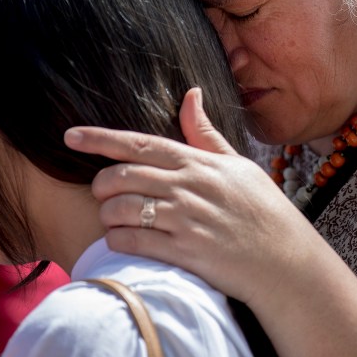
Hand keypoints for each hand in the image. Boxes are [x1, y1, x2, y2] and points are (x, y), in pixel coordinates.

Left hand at [63, 88, 314, 303]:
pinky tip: (120, 241)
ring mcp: (187, 220)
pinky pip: (135, 242)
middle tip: (99, 191)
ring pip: (123, 209)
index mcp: (198, 162)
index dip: (100, 138)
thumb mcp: (237, 164)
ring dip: (107, 215)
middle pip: (123, 176)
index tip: (70, 135)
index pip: (140, 143)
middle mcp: (189, 187)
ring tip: (111, 219)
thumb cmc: (263, 210)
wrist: (286, 262)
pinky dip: (118, 241)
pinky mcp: (186, 252)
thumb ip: (205, 133)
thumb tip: (191, 94)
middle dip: (100, 183)